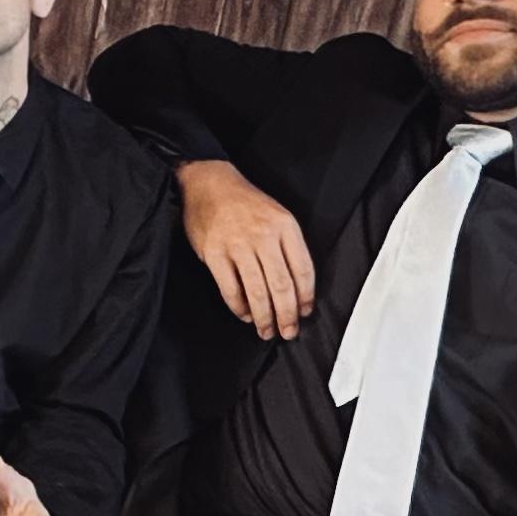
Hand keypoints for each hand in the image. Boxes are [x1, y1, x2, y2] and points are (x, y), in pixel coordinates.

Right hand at [178, 159, 313, 336]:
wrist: (210, 184)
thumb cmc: (245, 203)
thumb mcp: (277, 214)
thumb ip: (288, 246)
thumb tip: (297, 287)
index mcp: (284, 226)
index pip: (303, 269)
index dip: (306, 297)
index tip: (305, 312)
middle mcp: (263, 236)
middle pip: (281, 286)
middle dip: (287, 315)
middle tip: (288, 331)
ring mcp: (237, 245)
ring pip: (256, 291)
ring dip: (264, 317)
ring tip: (266, 331)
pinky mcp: (214, 254)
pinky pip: (230, 289)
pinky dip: (239, 307)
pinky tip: (245, 315)